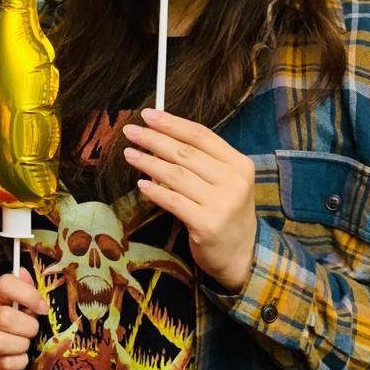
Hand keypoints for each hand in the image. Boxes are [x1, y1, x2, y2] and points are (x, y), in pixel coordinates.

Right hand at [0, 270, 46, 369]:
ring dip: (21, 345)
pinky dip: (19, 362)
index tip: (43, 307)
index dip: (28, 295)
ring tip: (25, 343)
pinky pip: (5, 364)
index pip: (5, 285)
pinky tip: (21, 356)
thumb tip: (24, 273)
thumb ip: (24, 286)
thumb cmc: (12, 315)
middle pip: (4, 318)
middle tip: (34, 329)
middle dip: (28, 326)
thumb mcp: (18, 299)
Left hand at [123, 107, 257, 293]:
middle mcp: (234, 181)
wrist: (241, 255)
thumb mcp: (223, 182)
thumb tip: (159, 137)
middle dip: (154, 138)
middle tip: (131, 130)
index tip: (148, 114)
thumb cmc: (226, 213)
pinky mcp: (206, 224)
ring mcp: (222, 203)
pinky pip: (173, 201)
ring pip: (176, 175)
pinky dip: (154, 191)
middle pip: (186, 152)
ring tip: (129, 153)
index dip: (172, 123)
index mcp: (239, 164)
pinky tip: (140, 183)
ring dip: (149, 162)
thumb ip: (200, 162)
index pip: (202, 136)